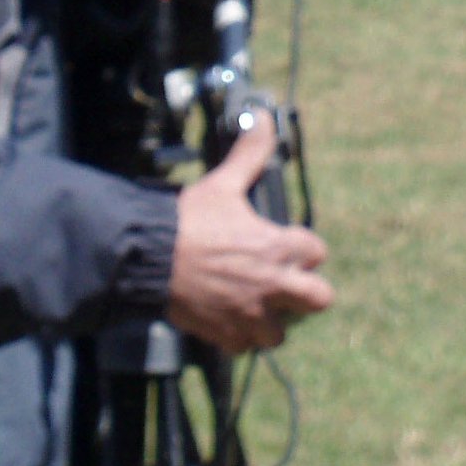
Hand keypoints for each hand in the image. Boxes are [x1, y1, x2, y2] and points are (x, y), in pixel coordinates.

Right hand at [167, 113, 332, 352]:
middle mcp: (273, 284)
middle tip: (283, 283)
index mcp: (279, 247)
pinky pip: (245, 347)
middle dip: (305, 292)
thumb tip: (263, 119)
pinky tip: (228, 321)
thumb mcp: (223, 183)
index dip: (302, 247)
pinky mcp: (225, 334)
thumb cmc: (187, 221)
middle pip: (319, 299)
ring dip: (271, 321)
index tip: (283, 244)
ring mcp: (250, 314)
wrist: (146, 257)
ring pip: (281, 332)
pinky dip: (239, 338)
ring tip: (255, 306)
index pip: (317, 251)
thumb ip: (249, 154)